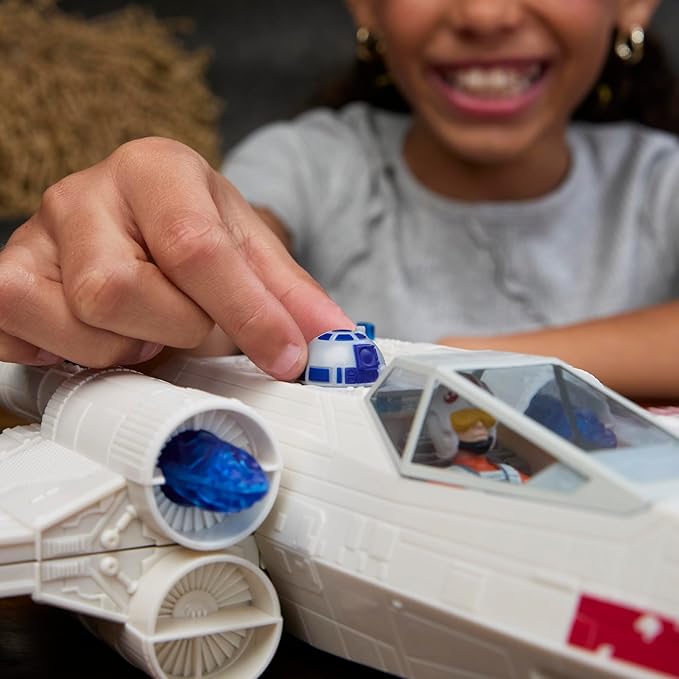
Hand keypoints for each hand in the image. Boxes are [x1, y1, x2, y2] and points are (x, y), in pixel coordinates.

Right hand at [0, 137, 350, 378]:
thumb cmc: (194, 234)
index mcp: (156, 170)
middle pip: (121, 291)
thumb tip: (340, 343)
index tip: (286, 358)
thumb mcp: (251, 251)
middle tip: (190, 323)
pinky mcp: (4, 277)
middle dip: (175, 330)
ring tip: (146, 327)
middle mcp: (85, 193)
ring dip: (127, 347)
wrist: (137, 221)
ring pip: (76, 321)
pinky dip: (67, 355)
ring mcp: (34, 236)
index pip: (196, 248)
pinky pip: (18, 336)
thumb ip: (292, 296)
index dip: (247, 314)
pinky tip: (98, 338)